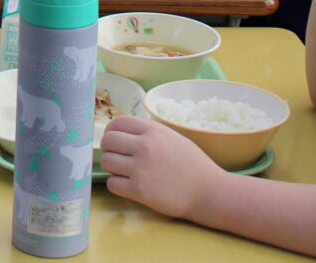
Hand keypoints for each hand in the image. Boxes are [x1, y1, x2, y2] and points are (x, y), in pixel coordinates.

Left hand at [99, 114, 225, 220]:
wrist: (208, 192)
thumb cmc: (193, 165)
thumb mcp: (173, 138)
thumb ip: (149, 133)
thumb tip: (124, 133)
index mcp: (154, 131)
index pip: (118, 123)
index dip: (111, 131)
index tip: (114, 140)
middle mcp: (144, 146)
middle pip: (108, 141)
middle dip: (109, 149)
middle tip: (117, 157)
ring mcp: (140, 169)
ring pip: (107, 162)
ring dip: (112, 168)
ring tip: (124, 172)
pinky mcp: (139, 191)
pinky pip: (112, 183)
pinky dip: (117, 185)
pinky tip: (128, 185)